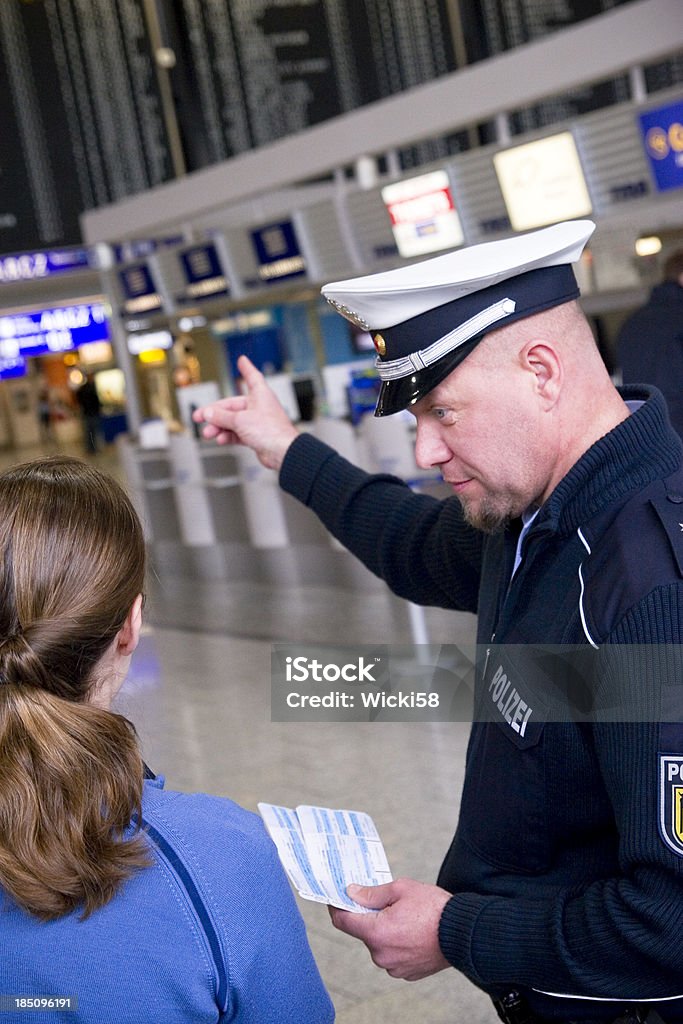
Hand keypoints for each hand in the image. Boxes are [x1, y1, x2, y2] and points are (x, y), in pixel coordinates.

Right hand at [192, 355, 299, 470]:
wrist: (282, 452)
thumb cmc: (271, 431)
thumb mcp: (240, 420)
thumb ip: (221, 416)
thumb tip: (208, 413)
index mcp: (260, 394)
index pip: (252, 377)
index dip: (246, 368)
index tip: (242, 361)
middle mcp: (259, 406)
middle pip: (232, 406)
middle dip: (215, 414)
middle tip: (200, 417)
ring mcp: (257, 422)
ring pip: (233, 422)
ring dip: (219, 427)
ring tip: (208, 433)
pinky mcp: (256, 436)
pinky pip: (237, 433)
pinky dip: (228, 436)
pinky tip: (220, 439)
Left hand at [328, 878, 451, 980]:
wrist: (465, 933)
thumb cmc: (435, 909)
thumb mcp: (401, 889)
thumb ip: (372, 894)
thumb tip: (351, 893)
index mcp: (376, 933)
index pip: (343, 921)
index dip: (336, 907)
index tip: (335, 898)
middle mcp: (381, 955)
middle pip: (364, 932)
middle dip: (370, 917)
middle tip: (386, 902)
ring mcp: (394, 967)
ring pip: (379, 944)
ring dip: (385, 930)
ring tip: (406, 916)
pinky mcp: (407, 973)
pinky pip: (393, 955)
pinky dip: (397, 943)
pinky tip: (413, 931)